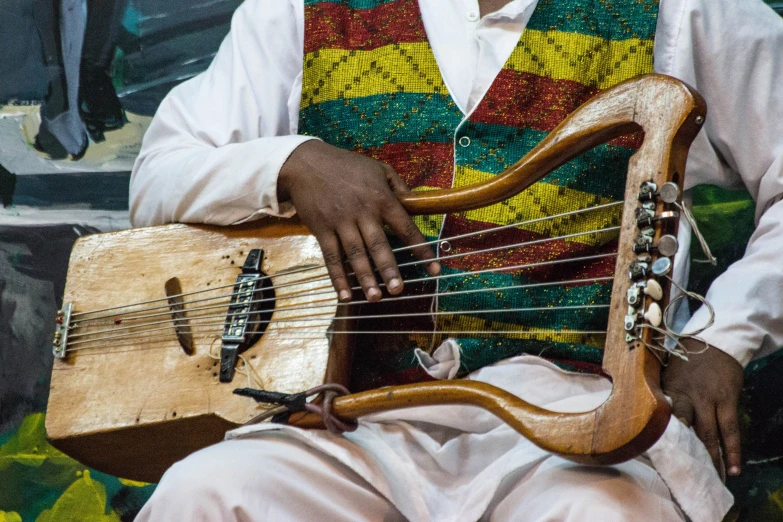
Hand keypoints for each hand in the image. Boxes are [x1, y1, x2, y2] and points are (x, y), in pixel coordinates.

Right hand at [277, 140, 439, 302]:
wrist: (306, 163)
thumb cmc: (346, 165)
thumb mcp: (378, 168)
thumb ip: (399, 186)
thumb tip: (415, 201)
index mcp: (381, 198)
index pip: (406, 227)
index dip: (421, 249)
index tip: (435, 269)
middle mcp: (363, 212)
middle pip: (378, 245)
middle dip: (389, 269)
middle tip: (398, 290)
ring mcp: (341, 222)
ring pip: (355, 254)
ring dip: (365, 278)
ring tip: (375, 297)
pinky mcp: (322, 229)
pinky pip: (331, 257)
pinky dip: (337, 277)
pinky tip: (345, 295)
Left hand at [662, 341, 743, 476]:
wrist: (713, 340)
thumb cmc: (684, 359)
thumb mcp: (665, 373)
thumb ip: (659, 394)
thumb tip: (644, 413)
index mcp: (670, 390)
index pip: (664, 415)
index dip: (662, 434)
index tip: (657, 454)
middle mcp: (690, 397)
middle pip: (688, 430)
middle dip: (689, 454)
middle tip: (688, 476)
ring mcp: (710, 400)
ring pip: (711, 434)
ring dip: (713, 459)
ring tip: (713, 478)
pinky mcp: (728, 401)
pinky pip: (731, 430)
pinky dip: (733, 450)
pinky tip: (733, 467)